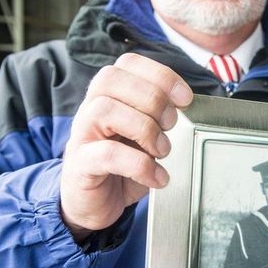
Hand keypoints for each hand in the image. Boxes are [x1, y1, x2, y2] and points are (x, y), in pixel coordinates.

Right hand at [60, 53, 192, 240]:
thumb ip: (162, 118)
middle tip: (172, 125)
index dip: (161, 75)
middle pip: (112, 79)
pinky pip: (106, 154)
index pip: (128, 63)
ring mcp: (81, 134)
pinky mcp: (80, 164)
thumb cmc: (124, 165)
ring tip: (163, 150)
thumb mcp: (147, 136)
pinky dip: (140, 165)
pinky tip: (157, 177)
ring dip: (145, 129)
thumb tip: (188, 107)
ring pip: (105, 110)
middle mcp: (91, 108)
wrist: (94, 204)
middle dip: (153, 99)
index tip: (185, 98)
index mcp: (110, 94)